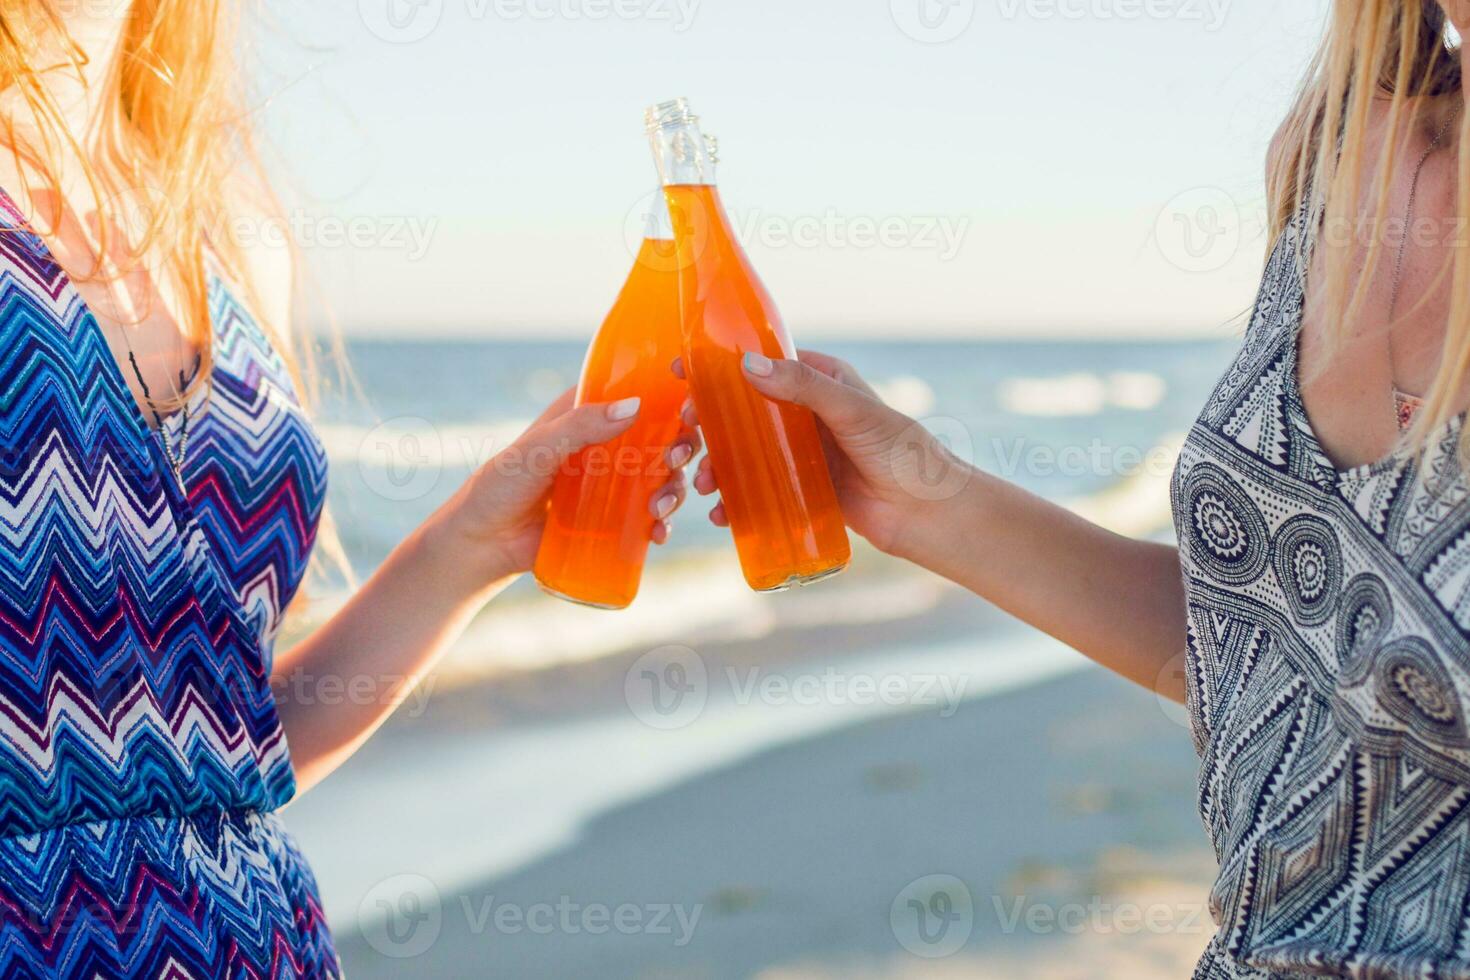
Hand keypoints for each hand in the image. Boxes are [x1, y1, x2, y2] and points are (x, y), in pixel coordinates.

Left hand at [435, 388, 700, 577]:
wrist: (482, 545)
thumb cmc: (499, 487)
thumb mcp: (537, 451)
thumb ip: (579, 426)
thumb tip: (635, 407)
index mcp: (586, 412)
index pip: (637, 392)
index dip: (670, 395)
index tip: (689, 409)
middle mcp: (605, 441)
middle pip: (662, 434)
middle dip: (681, 447)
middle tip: (675, 463)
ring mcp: (611, 481)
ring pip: (661, 475)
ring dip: (673, 489)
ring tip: (660, 508)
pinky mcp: (612, 517)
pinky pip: (647, 515)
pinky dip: (661, 522)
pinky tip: (658, 533)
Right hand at [675, 350, 971, 557]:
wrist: (927, 514)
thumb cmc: (902, 452)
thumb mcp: (852, 412)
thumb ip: (804, 387)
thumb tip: (749, 366)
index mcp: (820, 380)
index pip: (761, 364)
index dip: (720, 368)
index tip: (681, 373)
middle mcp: (807, 413)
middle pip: (744, 412)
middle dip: (710, 426)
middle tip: (685, 436)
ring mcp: (802, 453)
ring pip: (746, 454)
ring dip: (718, 467)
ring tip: (703, 484)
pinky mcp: (802, 489)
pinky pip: (759, 491)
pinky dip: (736, 501)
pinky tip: (721, 514)